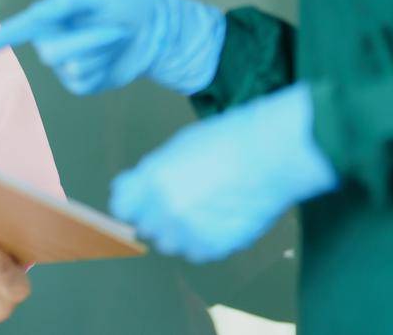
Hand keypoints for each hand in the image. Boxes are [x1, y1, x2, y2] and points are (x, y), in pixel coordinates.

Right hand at [0, 0, 226, 94]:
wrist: (157, 33)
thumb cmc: (126, 6)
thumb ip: (64, 3)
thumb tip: (37, 17)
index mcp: (50, 18)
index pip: (13, 32)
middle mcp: (52, 41)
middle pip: (53, 51)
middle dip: (86, 40)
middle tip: (113, 28)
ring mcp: (66, 65)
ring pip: (71, 67)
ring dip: (99, 53)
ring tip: (116, 39)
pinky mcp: (83, 83)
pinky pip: (83, 82)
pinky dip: (102, 69)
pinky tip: (113, 59)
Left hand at [110, 82, 337, 262]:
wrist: (270, 155)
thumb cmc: (228, 140)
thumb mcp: (179, 147)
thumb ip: (155, 173)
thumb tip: (142, 189)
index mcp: (152, 178)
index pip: (122, 206)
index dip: (133, 202)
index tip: (140, 200)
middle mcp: (164, 208)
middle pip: (146, 226)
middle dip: (158, 215)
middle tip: (183, 200)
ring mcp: (189, 230)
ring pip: (171, 243)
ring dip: (181, 231)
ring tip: (205, 208)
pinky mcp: (214, 246)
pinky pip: (199, 252)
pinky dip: (207, 240)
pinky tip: (222, 218)